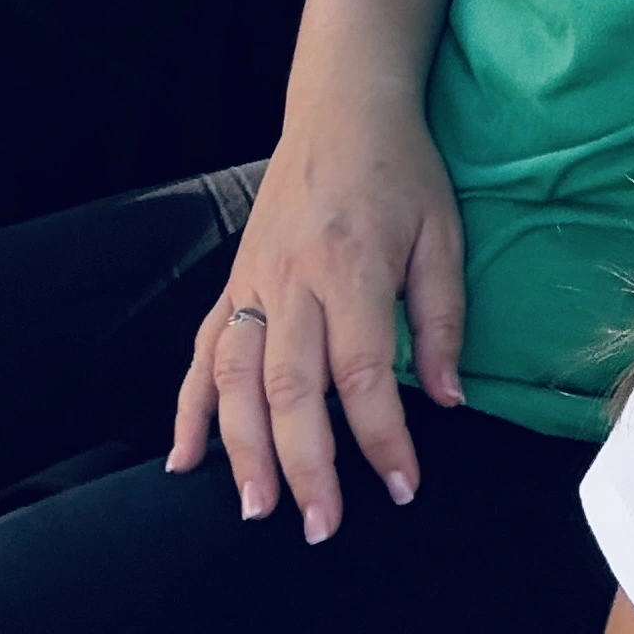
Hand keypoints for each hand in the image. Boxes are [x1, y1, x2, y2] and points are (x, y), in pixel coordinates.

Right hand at [166, 96, 467, 542]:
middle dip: (305, 465)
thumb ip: (444, 319)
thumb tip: (450, 401)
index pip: (365, 373)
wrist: (342, 106)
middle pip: (291, 387)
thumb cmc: (402, 171)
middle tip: (320, 527)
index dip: (383, 437)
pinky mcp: (232, 280)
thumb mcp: (444, 234)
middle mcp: (293, 279)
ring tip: (256, 509)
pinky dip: (188, 408)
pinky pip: (201, 350)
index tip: (402, 488)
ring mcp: (253, 280)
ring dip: (241, 449)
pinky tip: (183, 460)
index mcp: (352, 267)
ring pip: (234, 377)